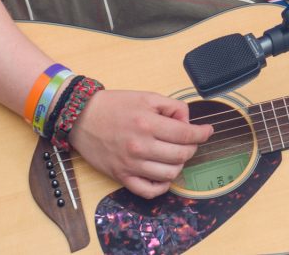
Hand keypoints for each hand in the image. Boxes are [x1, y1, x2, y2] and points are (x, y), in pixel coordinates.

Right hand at [68, 90, 212, 198]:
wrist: (81, 117)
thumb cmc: (114, 105)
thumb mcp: (146, 96)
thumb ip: (171, 107)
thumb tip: (187, 121)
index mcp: (148, 123)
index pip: (187, 135)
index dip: (202, 133)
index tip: (207, 131)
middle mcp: (141, 146)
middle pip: (181, 155)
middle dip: (192, 148)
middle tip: (189, 141)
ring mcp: (131, 164)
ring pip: (169, 174)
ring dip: (179, 164)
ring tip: (175, 154)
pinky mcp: (121, 176)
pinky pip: (148, 191)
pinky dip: (162, 186)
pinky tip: (164, 175)